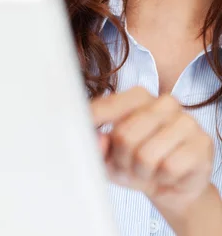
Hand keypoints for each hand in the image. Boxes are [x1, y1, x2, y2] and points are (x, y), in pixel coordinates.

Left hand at [91, 86, 214, 218]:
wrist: (173, 187)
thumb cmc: (138, 164)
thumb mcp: (111, 158)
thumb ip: (99, 147)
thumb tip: (98, 140)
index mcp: (139, 97)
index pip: (110, 104)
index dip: (93, 118)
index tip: (80, 124)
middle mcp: (164, 102)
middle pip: (124, 135)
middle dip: (121, 160)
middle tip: (129, 165)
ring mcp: (186, 120)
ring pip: (146, 155)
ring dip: (142, 173)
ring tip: (150, 170)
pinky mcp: (202, 143)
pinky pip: (169, 167)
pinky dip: (163, 178)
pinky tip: (168, 174)